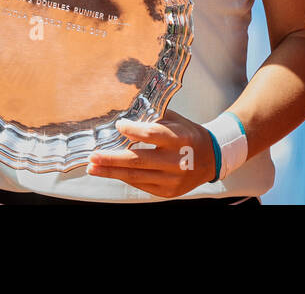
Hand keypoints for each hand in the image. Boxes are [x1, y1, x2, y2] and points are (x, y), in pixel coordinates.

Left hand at [86, 110, 216, 197]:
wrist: (211, 159)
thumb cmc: (188, 135)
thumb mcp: (176, 121)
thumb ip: (154, 117)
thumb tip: (126, 114)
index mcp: (179, 138)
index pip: (152, 134)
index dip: (133, 130)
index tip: (118, 125)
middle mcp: (176, 160)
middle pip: (138, 160)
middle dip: (112, 159)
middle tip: (93, 156)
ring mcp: (172, 179)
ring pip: (136, 176)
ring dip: (111, 172)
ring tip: (93, 167)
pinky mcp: (168, 192)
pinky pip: (141, 185)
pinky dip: (124, 178)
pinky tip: (111, 172)